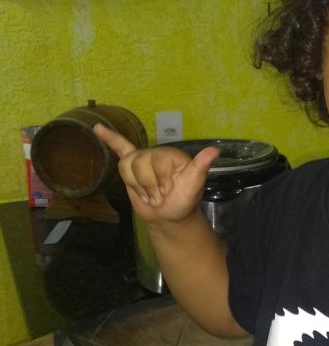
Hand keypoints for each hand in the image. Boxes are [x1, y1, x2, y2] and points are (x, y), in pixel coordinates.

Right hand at [94, 123, 218, 223]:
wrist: (169, 217)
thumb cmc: (183, 201)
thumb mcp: (194, 186)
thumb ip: (200, 167)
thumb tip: (215, 150)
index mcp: (172, 155)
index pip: (156, 161)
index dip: (159, 181)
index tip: (168, 192)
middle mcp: (156, 153)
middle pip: (139, 164)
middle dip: (147, 187)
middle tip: (158, 198)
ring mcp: (142, 158)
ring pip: (126, 167)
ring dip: (137, 187)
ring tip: (148, 196)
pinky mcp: (130, 166)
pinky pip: (119, 147)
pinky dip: (109, 137)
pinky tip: (97, 128)